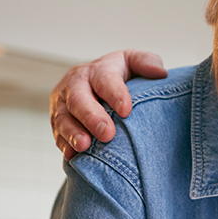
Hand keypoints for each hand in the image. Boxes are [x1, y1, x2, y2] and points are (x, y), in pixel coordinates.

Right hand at [50, 50, 166, 159]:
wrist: (93, 85)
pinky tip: (72, 155)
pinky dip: (64, 144)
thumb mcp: (133, 62)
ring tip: (85, 146)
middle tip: (107, 133)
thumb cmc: (119, 76)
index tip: (126, 111)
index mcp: (98, 70)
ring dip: (73, 133)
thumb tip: (160, 72)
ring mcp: (62, 103)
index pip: (105, 80)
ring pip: (63, 117)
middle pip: (79, 99)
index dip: (115, 94)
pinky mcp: (57, 121)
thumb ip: (146, 62)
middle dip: (91, 116)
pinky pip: (57, 133)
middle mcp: (76, 84)